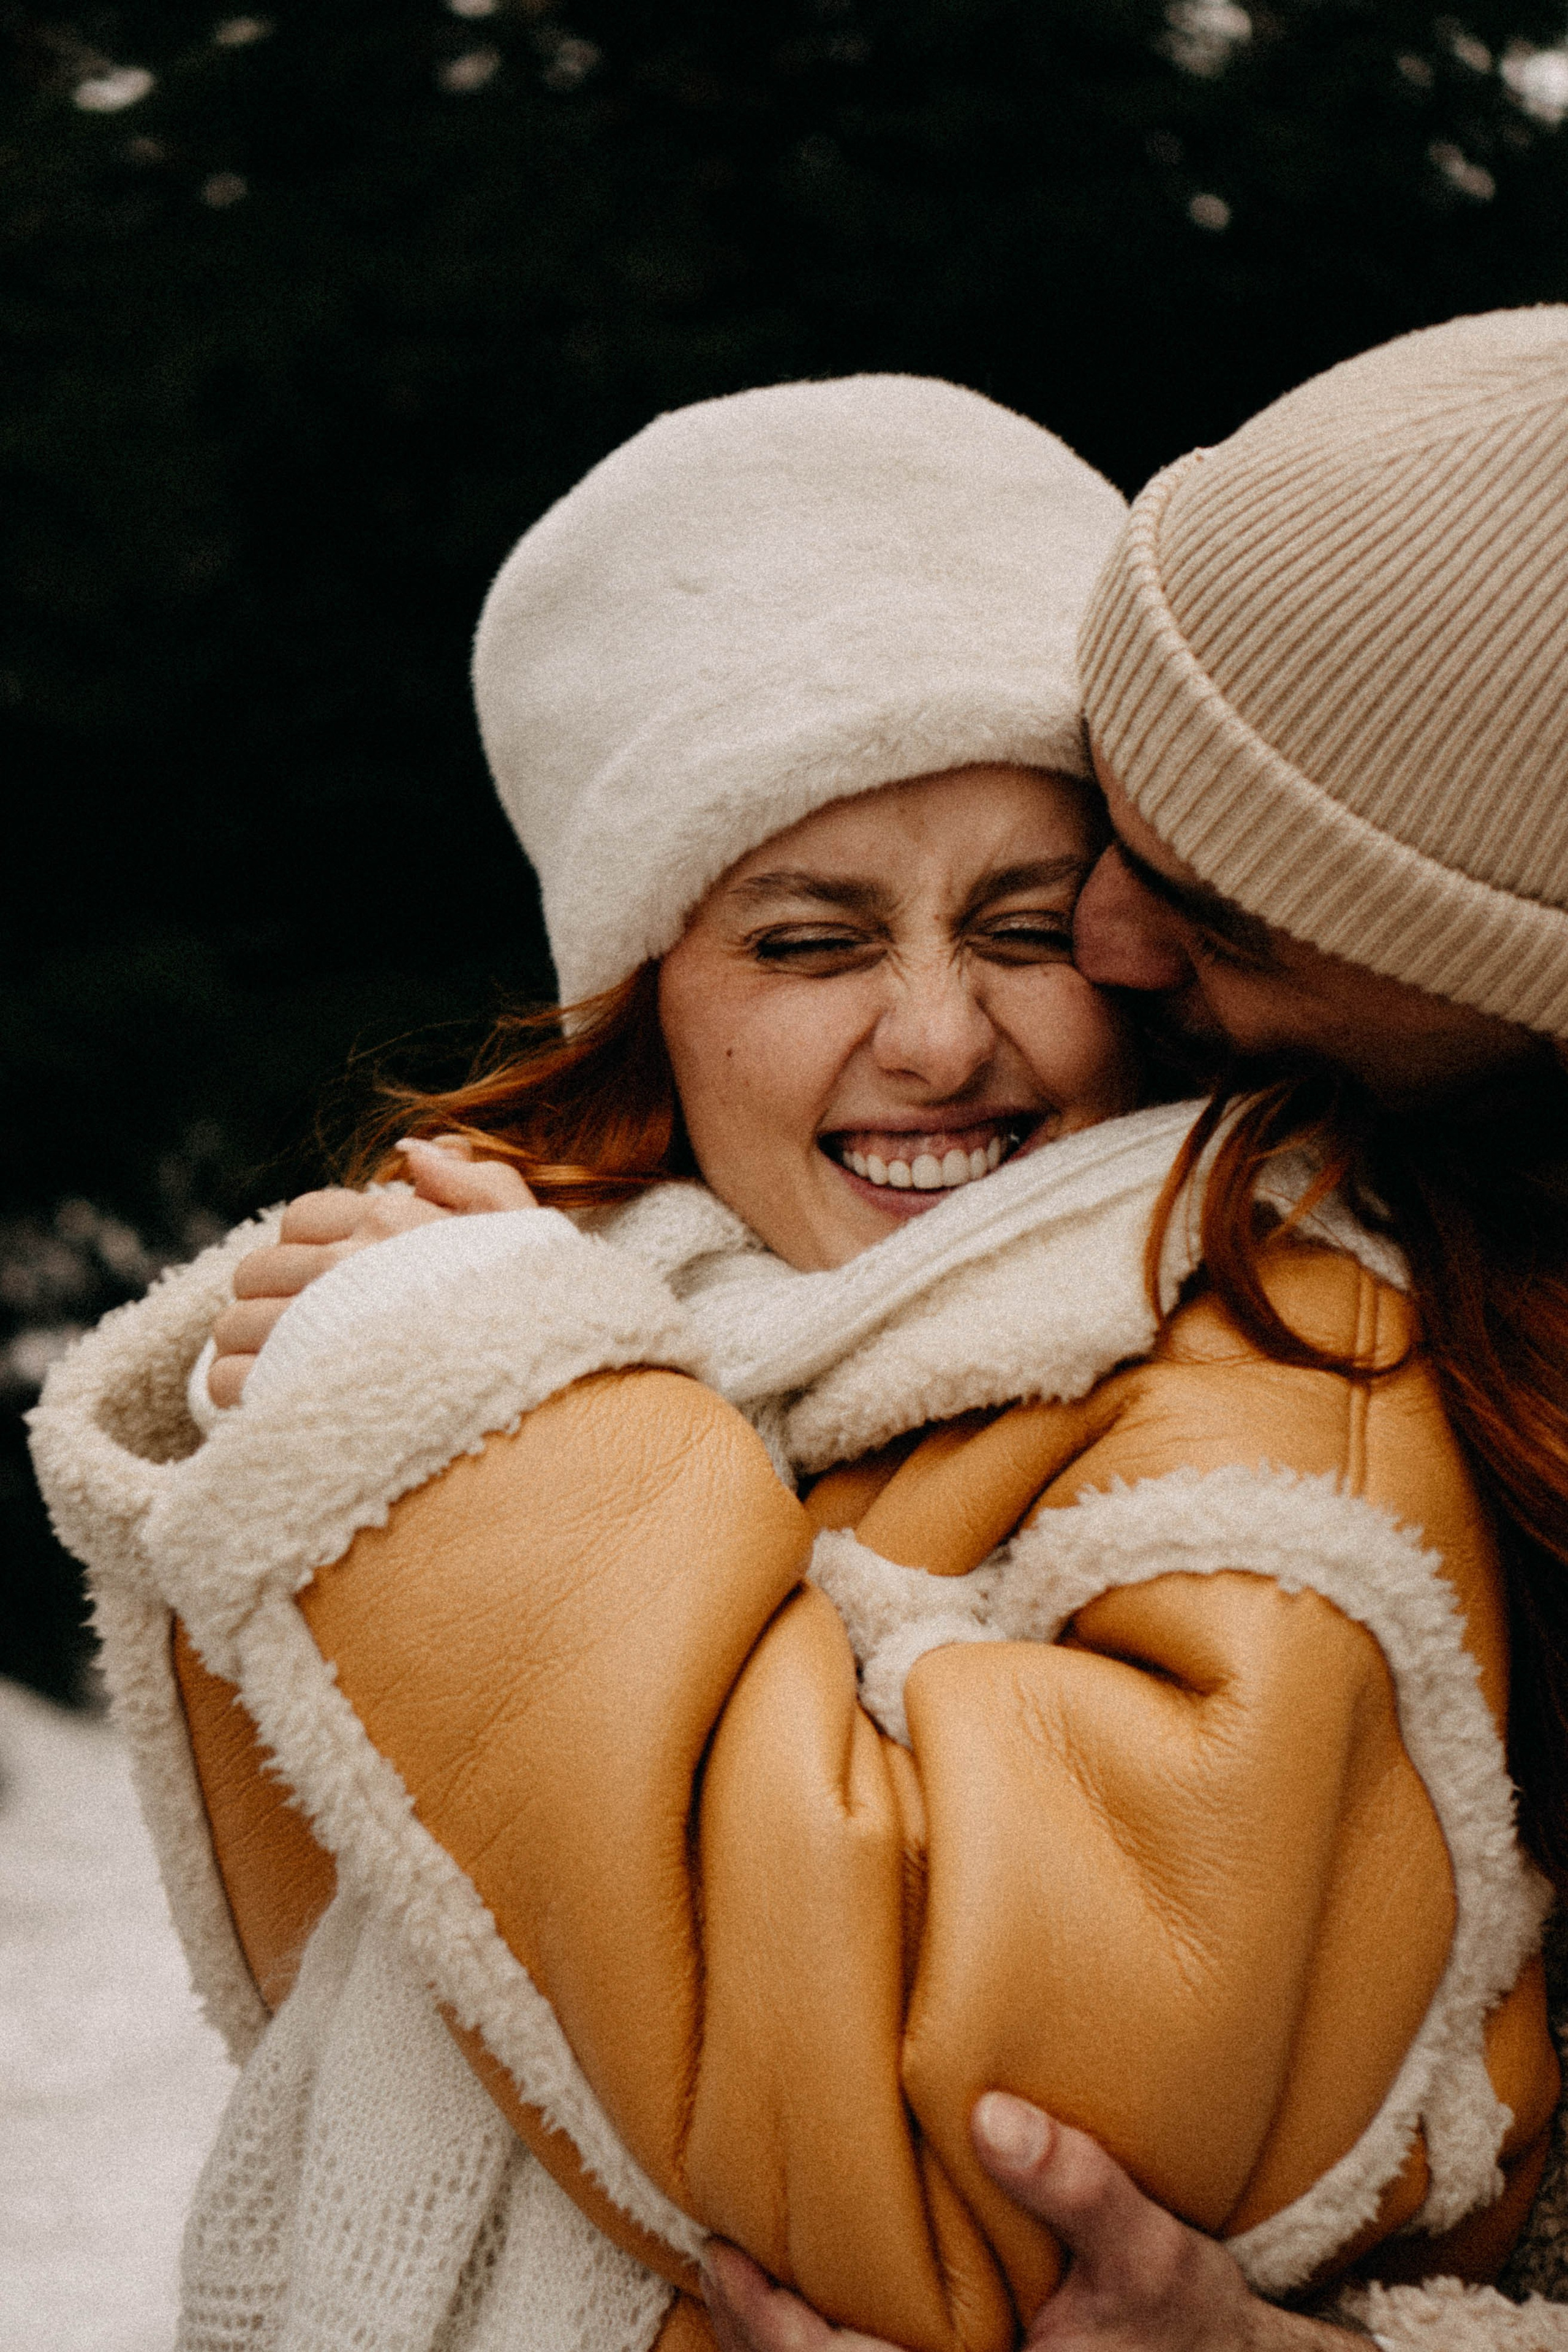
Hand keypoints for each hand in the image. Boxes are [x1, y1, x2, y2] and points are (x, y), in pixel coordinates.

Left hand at [206, 1137, 536, 1406]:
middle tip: (302, 1330)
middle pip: (257, 1269)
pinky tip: (272, 1405)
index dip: (310, 1248)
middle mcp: (342, 1266)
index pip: (303, 1216)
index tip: (334, 1283)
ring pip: (235, 1325)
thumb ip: (476, 1181)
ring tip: (284, 1371)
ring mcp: (312, 1328)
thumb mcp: (525, 1231)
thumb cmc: (540, 1317)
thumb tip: (410, 1152)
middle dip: (272, 1297)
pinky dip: (241, 1393)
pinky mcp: (291, 1389)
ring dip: (250, 1347)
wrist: (538, 1397)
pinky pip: (231, 1380)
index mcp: (389, 1222)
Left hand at [700, 2094, 1361, 2351]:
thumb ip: (1078, 2185)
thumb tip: (993, 2113)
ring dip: (789, 2338)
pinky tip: (823, 2286)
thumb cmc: (1193, 2326)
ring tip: (750, 2265)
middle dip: (758, 2328)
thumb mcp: (1149, 2252)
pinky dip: (835, 2337)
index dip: (769, 2320)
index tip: (725, 2251)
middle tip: (716, 2252)